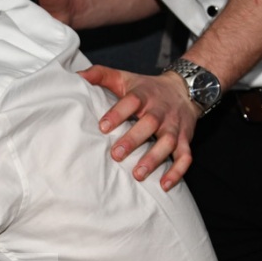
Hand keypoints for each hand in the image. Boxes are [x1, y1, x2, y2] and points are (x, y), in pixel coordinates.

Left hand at [79, 65, 198, 189]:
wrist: (185, 89)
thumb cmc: (147, 88)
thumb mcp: (125, 78)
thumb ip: (100, 75)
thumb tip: (76, 76)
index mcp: (144, 95)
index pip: (132, 101)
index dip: (118, 113)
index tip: (103, 127)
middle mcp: (160, 110)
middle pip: (150, 124)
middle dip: (134, 139)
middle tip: (116, 155)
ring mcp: (174, 126)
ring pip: (168, 142)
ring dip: (154, 158)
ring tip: (138, 174)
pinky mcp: (185, 139)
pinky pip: (185, 156)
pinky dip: (177, 171)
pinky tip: (164, 185)